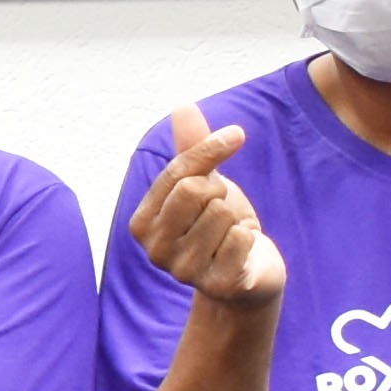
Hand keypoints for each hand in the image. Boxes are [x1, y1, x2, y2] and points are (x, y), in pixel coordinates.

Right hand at [127, 108, 283, 304]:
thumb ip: (192, 150)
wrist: (247, 275)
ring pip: (221, 213)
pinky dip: (249, 239)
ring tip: (230, 236)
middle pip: (195, 190)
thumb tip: (183, 105)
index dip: (211, 149)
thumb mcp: (205, 184)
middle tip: (222, 211)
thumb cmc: (219, 226)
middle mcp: (154, 250)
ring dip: (235, 219)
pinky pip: (240, 238)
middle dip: (219, 192)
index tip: (237, 135)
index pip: (177, 171)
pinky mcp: (215, 285)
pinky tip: (240, 253)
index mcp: (142, 222)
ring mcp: (183, 271)